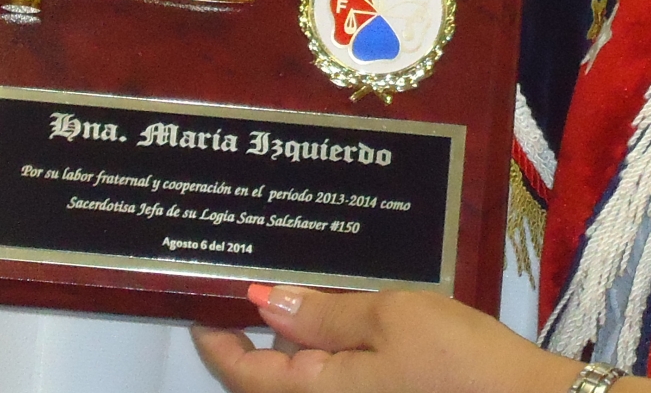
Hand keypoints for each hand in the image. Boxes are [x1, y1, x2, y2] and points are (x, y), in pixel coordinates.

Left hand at [193, 287, 574, 392]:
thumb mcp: (387, 317)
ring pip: (308, 375)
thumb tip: (264, 303)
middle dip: (261, 331)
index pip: (241, 374)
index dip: (214, 340)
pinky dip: (332, 346)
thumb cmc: (451, 356)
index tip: (199, 302)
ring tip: (307, 283)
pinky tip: (349, 308)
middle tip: (258, 274)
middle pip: (271, 377)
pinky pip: (339, 377)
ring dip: (301, 335)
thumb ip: (324, 313)